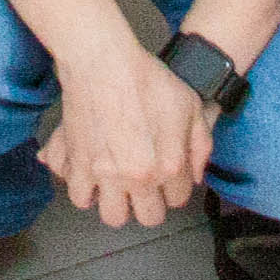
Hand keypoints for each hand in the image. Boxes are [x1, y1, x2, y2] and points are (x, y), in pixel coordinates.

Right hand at [37, 39, 211, 228]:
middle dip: (149, 204)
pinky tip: (92, 177)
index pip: (178, 200)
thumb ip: (201, 145)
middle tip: (143, 187)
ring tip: (117, 188)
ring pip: (113, 216)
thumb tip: (195, 175)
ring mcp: (107, 173)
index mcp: (170, 164)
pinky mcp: (79, 164)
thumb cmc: (145, 78)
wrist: (104, 62)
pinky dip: (85, 190)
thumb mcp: (190, 105)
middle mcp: (139, 175)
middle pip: (148, 217)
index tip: (165, 179)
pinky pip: (80, 197)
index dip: (173, 189)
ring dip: (117, 204)